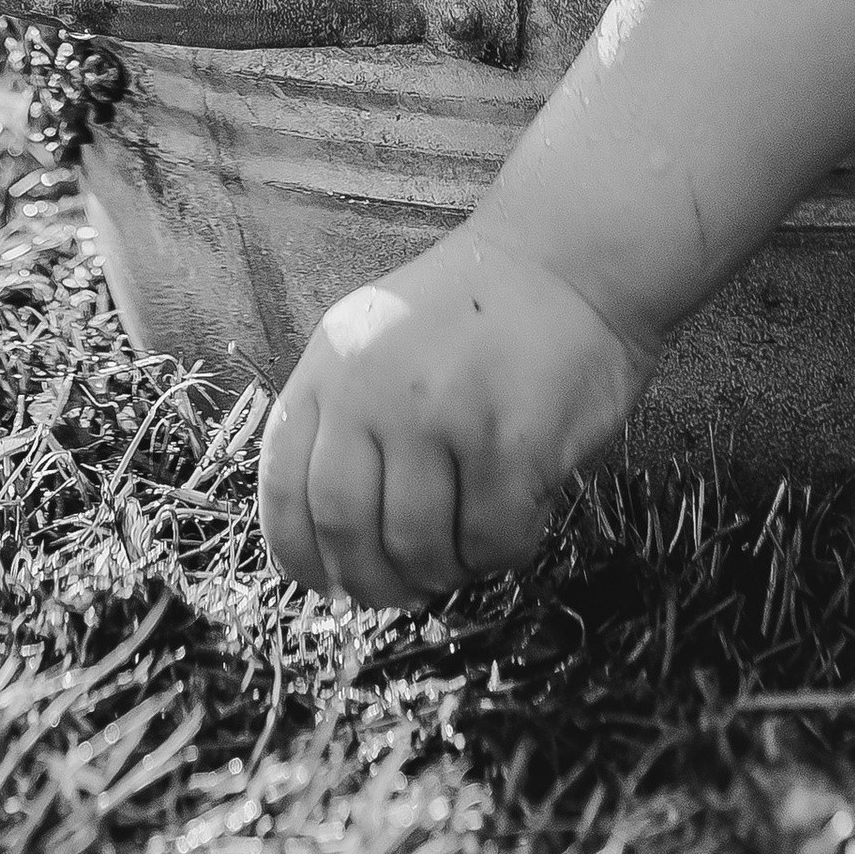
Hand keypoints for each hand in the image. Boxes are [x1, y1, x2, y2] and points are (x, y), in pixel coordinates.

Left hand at [258, 225, 649, 604]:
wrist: (571, 260)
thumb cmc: (476, 311)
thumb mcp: (378, 337)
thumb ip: (345, 416)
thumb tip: (328, 541)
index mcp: (333, 363)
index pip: (283, 484)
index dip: (296, 552)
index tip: (322, 583)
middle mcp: (374, 388)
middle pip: (344, 526)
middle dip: (368, 581)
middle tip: (399, 593)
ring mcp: (441, 415)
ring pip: (416, 547)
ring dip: (437, 573)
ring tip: (460, 554)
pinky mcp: (510, 444)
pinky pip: (488, 541)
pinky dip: (495, 554)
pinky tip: (512, 522)